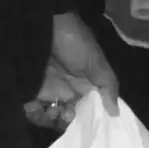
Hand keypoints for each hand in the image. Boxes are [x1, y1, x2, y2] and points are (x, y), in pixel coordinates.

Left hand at [25, 11, 118, 130]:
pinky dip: (36, 115)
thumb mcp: (96, 62)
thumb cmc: (74, 42)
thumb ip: (108, 86)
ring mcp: (49, 91)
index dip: (88, 120)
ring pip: (52, 117)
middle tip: (67, 115)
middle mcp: (68, 90)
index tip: (87, 123)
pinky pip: (34, 111)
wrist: (43, 25)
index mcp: (86, 85)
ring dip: (52, 121)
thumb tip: (116, 113)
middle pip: (70, 118)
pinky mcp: (32, 91)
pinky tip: (40, 109)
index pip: (89, 111)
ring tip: (54, 111)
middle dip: (69, 123)